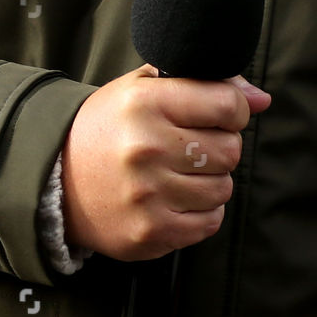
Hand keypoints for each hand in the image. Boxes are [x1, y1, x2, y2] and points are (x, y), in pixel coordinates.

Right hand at [60, 62, 270, 260]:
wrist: (56, 179)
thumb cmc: (109, 128)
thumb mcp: (144, 89)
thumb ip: (204, 85)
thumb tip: (261, 99)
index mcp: (145, 103)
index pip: (227, 104)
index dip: (234, 110)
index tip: (220, 115)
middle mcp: (146, 148)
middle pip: (230, 150)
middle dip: (219, 147)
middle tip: (192, 147)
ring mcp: (148, 194)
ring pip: (223, 188)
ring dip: (210, 181)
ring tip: (178, 173)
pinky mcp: (150, 232)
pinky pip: (210, 221)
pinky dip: (201, 211)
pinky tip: (175, 198)